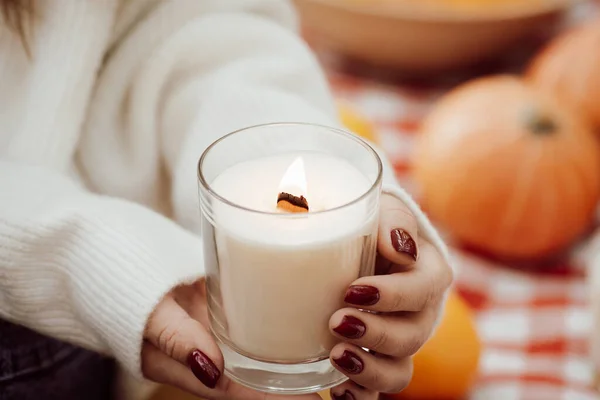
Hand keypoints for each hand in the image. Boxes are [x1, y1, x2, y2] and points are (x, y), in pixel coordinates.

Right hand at [141, 280, 320, 399]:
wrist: (115, 254)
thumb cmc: (126, 286)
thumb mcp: (147, 312)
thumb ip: (175, 339)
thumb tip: (211, 372)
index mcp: (184, 366)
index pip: (237, 390)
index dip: (271, 398)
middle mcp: (204, 353)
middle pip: (251, 379)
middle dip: (286, 387)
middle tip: (327, 387)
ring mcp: (213, 330)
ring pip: (253, 355)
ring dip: (284, 362)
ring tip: (324, 362)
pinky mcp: (219, 307)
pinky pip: (249, 323)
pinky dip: (272, 330)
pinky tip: (299, 325)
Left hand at [328, 194, 452, 399]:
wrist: (355, 247)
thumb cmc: (372, 227)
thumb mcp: (382, 211)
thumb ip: (393, 220)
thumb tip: (400, 247)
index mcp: (427, 273)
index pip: (423, 289)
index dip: (392, 295)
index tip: (352, 289)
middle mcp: (420, 313)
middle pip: (412, 335)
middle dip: (375, 332)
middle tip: (337, 321)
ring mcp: (400, 342)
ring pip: (399, 369)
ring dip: (369, 368)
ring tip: (335, 355)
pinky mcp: (378, 360)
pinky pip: (378, 390)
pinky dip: (360, 395)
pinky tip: (338, 390)